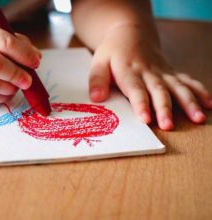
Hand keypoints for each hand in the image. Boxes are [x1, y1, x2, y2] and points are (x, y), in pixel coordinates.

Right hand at [0, 21, 40, 102]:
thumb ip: (13, 42)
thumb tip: (36, 57)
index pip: (5, 42)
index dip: (24, 54)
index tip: (36, 62)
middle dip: (16, 75)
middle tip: (28, 82)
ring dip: (10, 89)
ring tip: (15, 87)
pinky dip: (0, 97)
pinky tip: (4, 93)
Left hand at [88, 23, 211, 129]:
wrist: (131, 33)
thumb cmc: (112, 52)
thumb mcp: (98, 62)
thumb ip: (97, 80)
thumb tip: (96, 98)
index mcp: (129, 72)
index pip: (135, 90)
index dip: (141, 105)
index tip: (146, 119)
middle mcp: (148, 73)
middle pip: (159, 91)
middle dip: (165, 109)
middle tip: (169, 125)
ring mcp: (162, 73)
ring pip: (178, 87)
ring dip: (189, 102)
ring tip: (198, 118)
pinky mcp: (171, 73)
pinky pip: (187, 81)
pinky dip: (199, 91)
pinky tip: (209, 104)